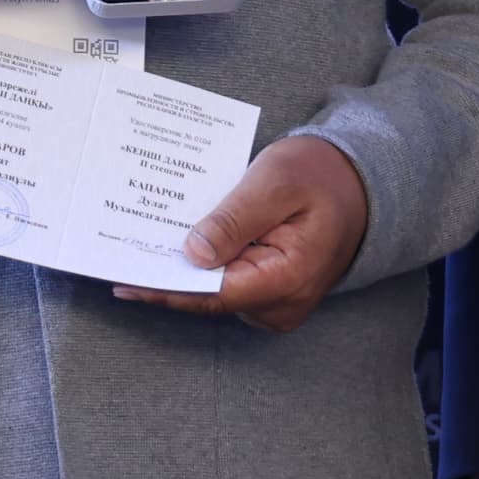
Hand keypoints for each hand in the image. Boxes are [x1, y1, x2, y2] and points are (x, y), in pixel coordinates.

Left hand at [115, 133, 370, 332]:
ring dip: (181, 270)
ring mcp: (277, 303)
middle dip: (166, 276)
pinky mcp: (271, 293)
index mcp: (287, 279)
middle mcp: (282, 304)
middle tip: (120, 253)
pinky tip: (175, 244)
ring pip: (215, 292)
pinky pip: (228, 283)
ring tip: (140, 244)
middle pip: (209, 298)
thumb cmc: (320, 175)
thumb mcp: (274, 182)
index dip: (166, 287)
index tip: (125, 278)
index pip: (212, 294)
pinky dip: (202, 266)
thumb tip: (193, 255)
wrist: (359, 181)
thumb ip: (234, 220)